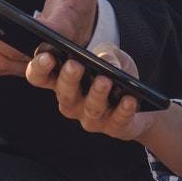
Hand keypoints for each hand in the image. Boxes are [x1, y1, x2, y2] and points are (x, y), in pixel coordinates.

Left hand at [0, 0, 101, 77]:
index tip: (6, 22)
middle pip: (18, 56)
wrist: (76, 24)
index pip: (49, 34)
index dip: (28, 31)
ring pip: (2, 63)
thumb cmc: (78, 1)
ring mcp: (31, 62)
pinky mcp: (17, 63)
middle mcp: (49, 54)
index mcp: (66, 31)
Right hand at [24, 43, 156, 142]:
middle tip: (74, 65)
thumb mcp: (112, 55)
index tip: (46, 56)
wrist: (143, 100)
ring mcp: (91, 118)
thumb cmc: (116, 74)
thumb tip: (104, 59)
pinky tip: (129, 99)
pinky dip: (124, 110)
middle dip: (69, 79)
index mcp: (63, 80)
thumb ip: (107, 52)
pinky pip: (117, 121)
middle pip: (64, 94)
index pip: (40, 77)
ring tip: (104, 80)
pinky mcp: (114, 128)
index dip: (39, 68)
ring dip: (97, 94)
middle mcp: (72, 102)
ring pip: (90, 109)